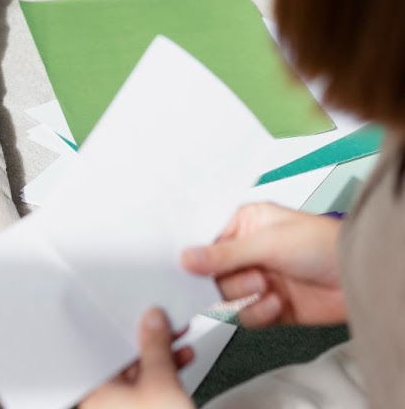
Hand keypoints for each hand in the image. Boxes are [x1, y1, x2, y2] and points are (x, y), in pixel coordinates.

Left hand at [81, 310, 193, 406]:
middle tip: (162, 316)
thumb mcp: (161, 384)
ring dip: (163, 351)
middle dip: (147, 335)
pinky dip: (169, 371)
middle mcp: (106, 398)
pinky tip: (184, 355)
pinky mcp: (145, 408)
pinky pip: (153, 384)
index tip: (135, 306)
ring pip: (142, 370)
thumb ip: (157, 348)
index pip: (102, 344)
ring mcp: (125, 405)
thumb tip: (154, 321)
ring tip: (179, 331)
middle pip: (124, 356)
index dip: (119, 322)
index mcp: (95, 391)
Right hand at [182, 203, 344, 327]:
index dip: (197, 255)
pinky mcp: (268, 306)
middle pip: (213, 273)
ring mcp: (258, 280)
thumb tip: (187, 257)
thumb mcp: (266, 243)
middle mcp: (248, 251)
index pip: (206, 239)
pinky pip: (247, 317)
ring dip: (246, 296)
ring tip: (267, 285)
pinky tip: (277, 303)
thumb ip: (223, 254)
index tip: (188, 266)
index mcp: (244, 223)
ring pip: (227, 297)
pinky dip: (260, 313)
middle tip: (250, 274)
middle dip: (230, 278)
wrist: (354, 278)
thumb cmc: (320, 243)